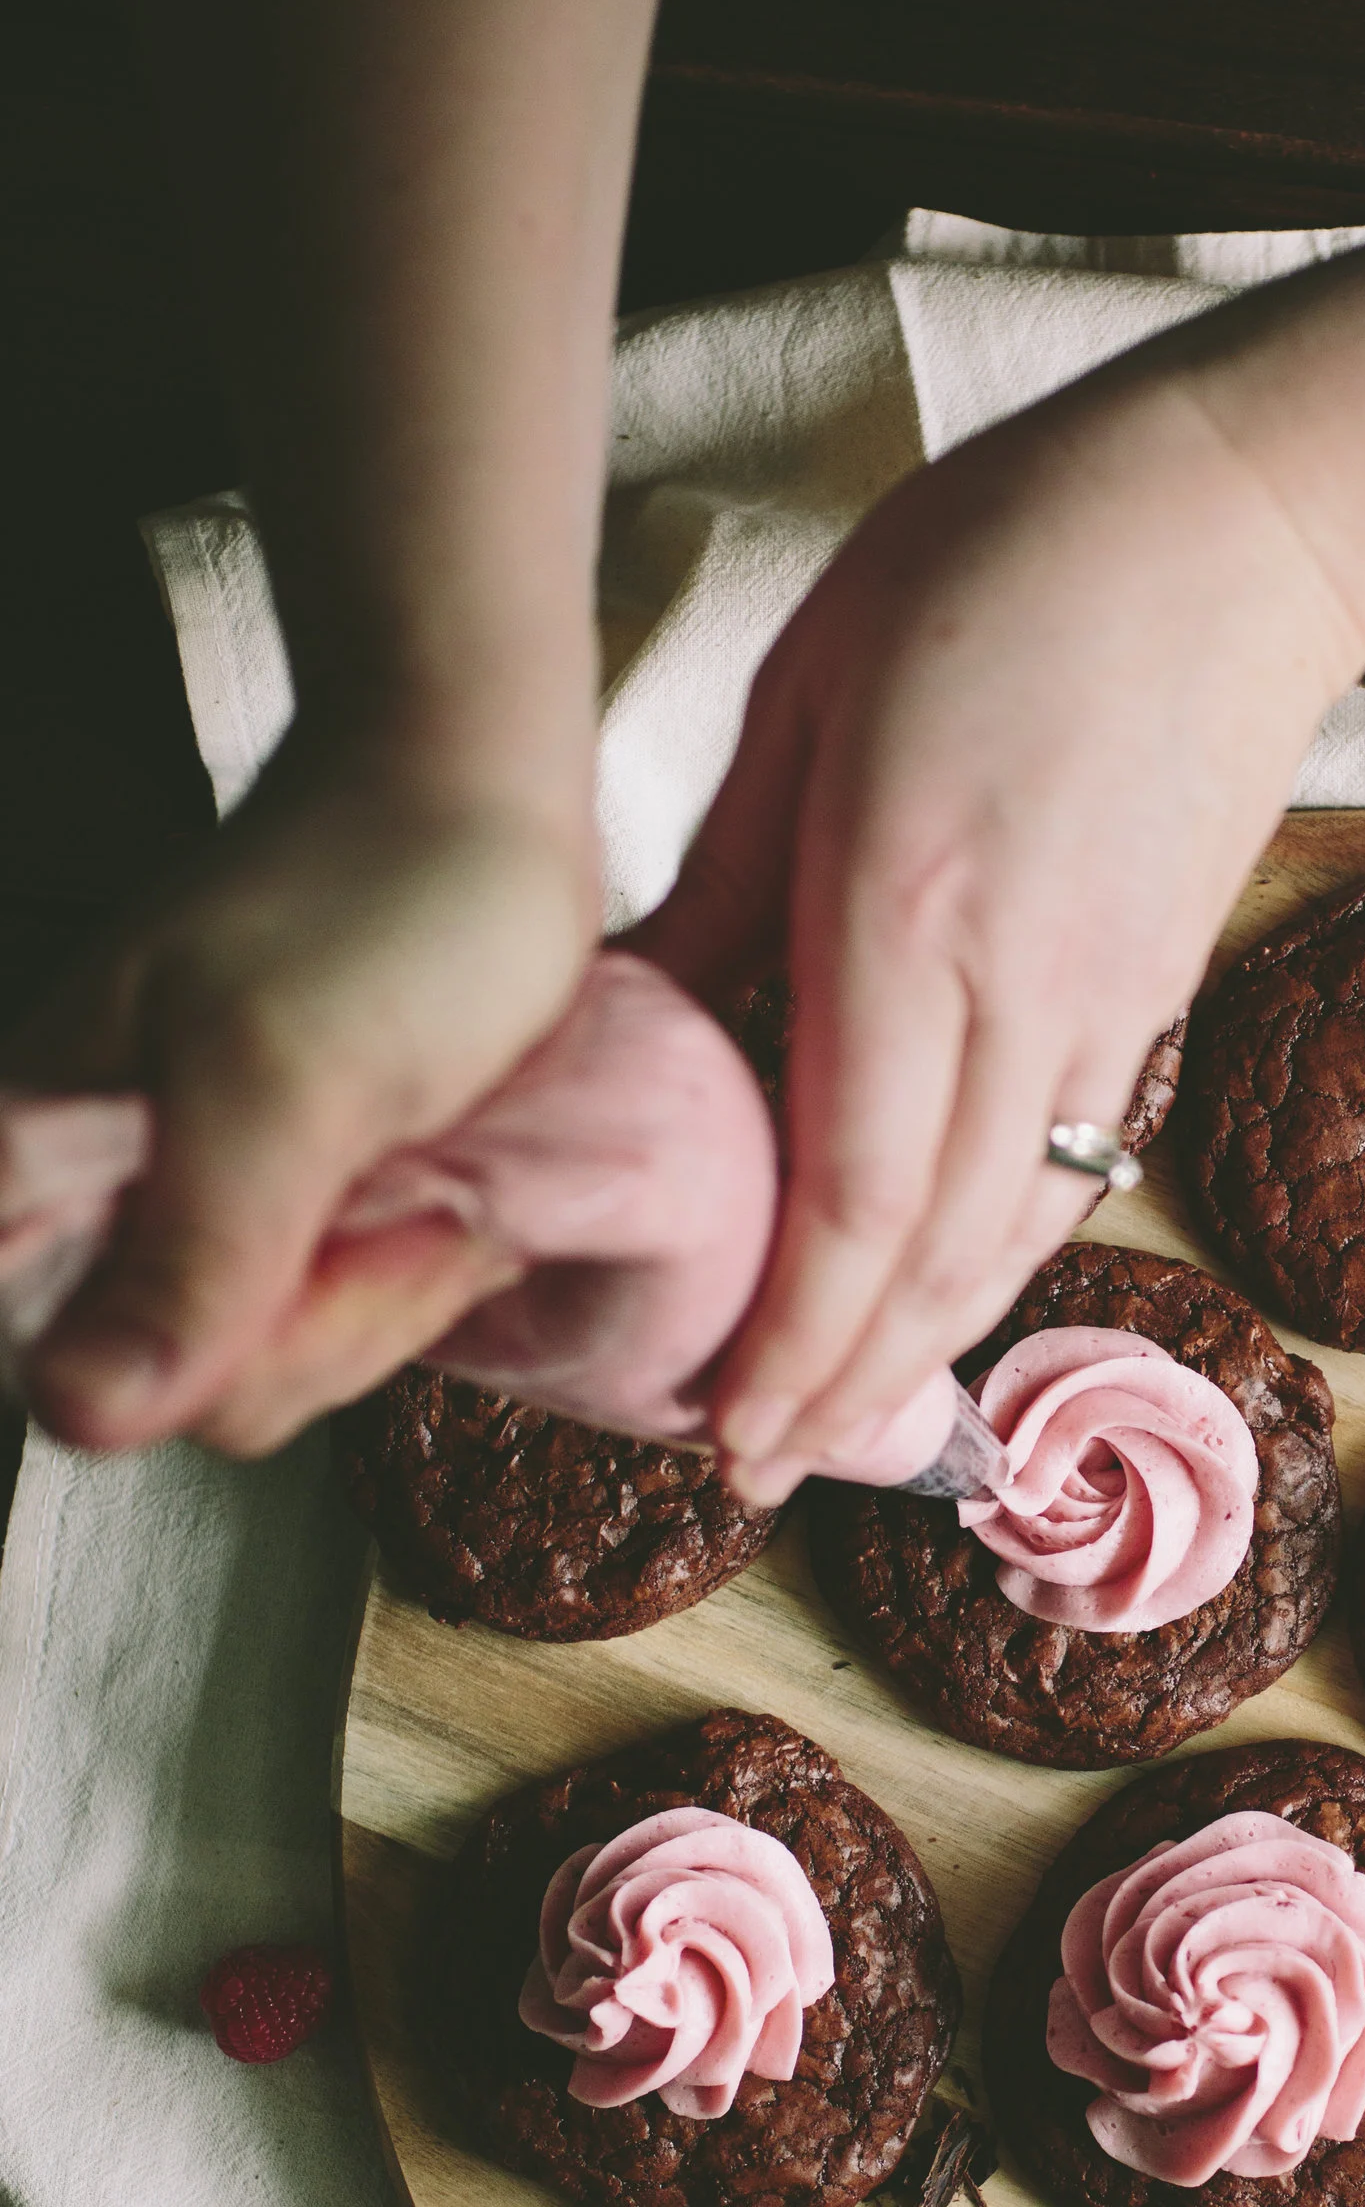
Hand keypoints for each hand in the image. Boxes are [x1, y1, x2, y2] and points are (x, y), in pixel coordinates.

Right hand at [11, 713, 599, 1455]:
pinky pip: (339, 1311)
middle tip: (404, 1181)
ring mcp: (195, 1208)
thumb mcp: (291, 1082)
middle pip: (201, 1388)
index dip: (222, 1345)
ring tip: (432, 1164)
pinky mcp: (284, 1209)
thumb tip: (79, 1411)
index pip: (77, 1375)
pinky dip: (414, 1267)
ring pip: (285, 1359)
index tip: (319, 1232)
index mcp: (31, 1160)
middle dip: (336, 1308)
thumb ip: (195, 1258)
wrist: (478, 794)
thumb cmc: (384, 898)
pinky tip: (445, 1187)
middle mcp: (96, 1201)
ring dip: (393, 1283)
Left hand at [640, 375, 1364, 1498]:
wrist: (1242, 521)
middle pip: (932, 1254)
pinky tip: (936, 1292)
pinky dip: (994, 1260)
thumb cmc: (996, 565)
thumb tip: (636, 1027)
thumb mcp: (802, 697)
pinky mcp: (1156, 993)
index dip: (785, 1337)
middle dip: (836, 1385)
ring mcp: (1109, 1004)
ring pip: (1013, 1233)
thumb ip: (722, 884)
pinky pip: (1066, 1167)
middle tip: (746, 1469)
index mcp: (906, 910)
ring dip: (918, 1346)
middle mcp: (1020, 989)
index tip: (718, 1430)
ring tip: (827, 1413)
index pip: (847, 1192)